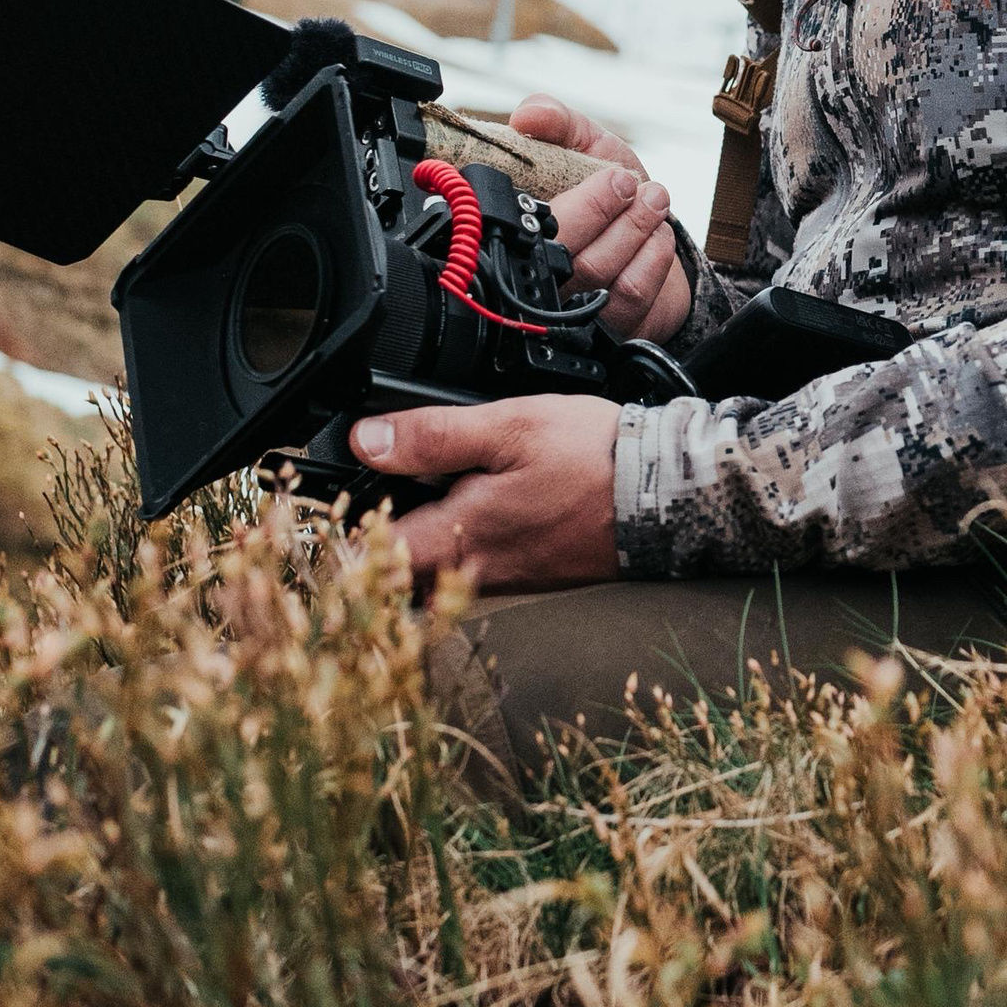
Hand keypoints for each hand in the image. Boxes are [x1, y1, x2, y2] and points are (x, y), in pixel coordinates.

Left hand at [360, 395, 623, 590]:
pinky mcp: (537, 574)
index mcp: (459, 538)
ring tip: (426, 493)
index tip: (339, 500)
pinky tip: (481, 504)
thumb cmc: (594, 459)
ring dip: (424, 540)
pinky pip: (480, 568)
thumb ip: (434, 436)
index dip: (346, 530)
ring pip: (441, 572)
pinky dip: (466, 541)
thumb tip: (367, 442)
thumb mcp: (509, 427)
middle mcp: (477, 572)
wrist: (668, 494)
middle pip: (402, 573)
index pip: (370, 557)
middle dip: (380, 541)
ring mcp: (509, 579)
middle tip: (377, 494)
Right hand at [509, 96, 691, 343]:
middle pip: (561, 253)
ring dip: (634, 230)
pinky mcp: (610, 325)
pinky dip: (653, 259)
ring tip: (654, 200)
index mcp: (522, 227)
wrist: (654, 233)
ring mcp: (574, 304)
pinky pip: (630, 296)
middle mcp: (540, 272)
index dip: (559, 202)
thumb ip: (560, 122)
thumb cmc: (609, 191)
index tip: (606, 173)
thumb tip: (528, 115)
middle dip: (603, 210)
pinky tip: (659, 236)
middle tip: (628, 182)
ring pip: (598, 274)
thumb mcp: (586, 146)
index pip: (513, 224)